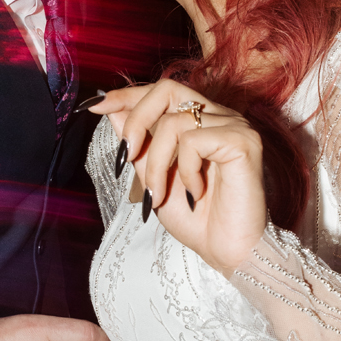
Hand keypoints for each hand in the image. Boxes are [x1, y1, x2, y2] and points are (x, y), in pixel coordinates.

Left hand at [91, 80, 267, 276]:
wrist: (226, 251)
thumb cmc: (195, 219)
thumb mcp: (152, 177)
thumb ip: (137, 143)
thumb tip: (109, 108)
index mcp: (200, 121)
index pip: (161, 91)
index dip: (127, 95)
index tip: (96, 105)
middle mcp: (219, 116)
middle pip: (167, 89)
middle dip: (136, 121)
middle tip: (126, 156)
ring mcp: (234, 126)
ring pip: (174, 123)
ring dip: (156, 164)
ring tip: (161, 194)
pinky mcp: (244, 141)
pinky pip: (195, 141)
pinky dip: (186, 171)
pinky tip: (196, 193)